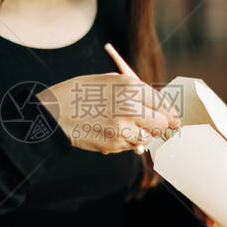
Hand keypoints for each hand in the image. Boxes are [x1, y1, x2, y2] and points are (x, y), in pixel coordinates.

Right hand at [37, 73, 182, 154]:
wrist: (53, 113)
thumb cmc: (79, 93)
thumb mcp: (108, 81)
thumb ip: (134, 91)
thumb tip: (156, 104)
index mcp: (129, 86)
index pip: (162, 102)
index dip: (170, 112)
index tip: (174, 118)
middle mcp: (129, 106)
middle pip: (162, 122)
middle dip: (163, 126)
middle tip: (163, 128)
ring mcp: (122, 128)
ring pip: (147, 137)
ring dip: (143, 135)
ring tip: (127, 127)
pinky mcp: (113, 143)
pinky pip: (130, 146)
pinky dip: (126, 142)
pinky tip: (110, 132)